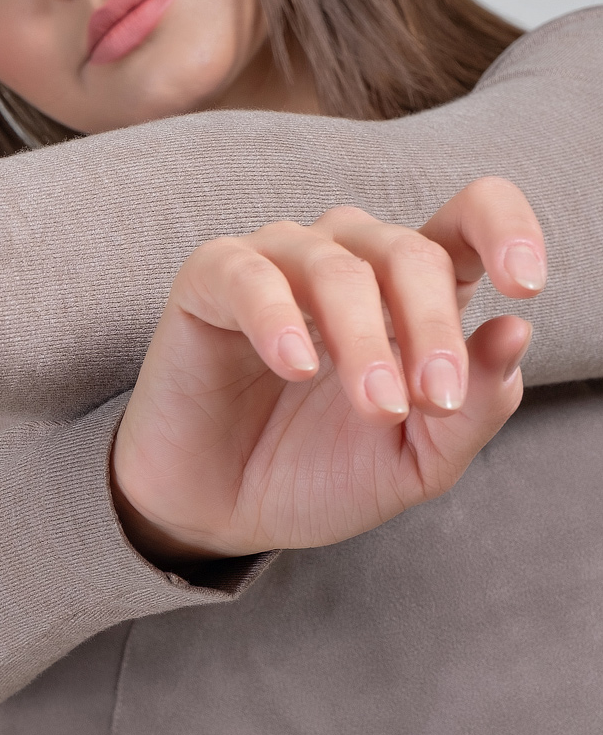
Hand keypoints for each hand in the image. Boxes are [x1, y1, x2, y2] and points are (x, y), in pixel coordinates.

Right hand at [111, 178, 544, 562]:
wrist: (219, 517)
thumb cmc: (315, 477)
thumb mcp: (415, 464)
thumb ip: (474, 410)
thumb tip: (516, 331)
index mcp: (409, 292)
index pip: (469, 217)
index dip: (507, 230)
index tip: (525, 285)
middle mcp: (348, 261)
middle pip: (412, 252)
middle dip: (434, 329)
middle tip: (437, 400)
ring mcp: (278, 263)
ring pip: (339, 266)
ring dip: (367, 340)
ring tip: (376, 408)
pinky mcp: (210, 282)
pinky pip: (250, 276)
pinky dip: (280, 319)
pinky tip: (297, 368)